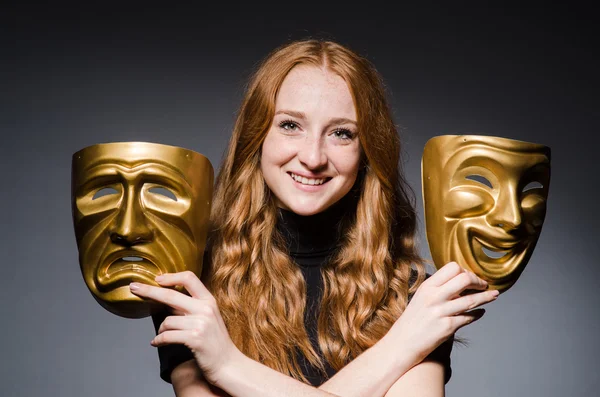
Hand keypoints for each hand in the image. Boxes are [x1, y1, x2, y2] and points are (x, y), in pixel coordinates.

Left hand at [129, 271, 241, 386]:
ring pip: (167, 320)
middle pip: (171, 295)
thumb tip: (165, 298)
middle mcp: (205, 309)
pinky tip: (156, 343)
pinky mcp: (195, 339)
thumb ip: (190, 307)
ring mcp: (201, 324)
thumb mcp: (207, 318)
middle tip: (134, 287)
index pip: (189, 278)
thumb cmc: (215, 342)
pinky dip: (158, 340)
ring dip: (160, 330)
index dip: (171, 277)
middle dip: (149, 291)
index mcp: (209, 300)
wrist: (228, 364)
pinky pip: (167, 336)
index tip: (157, 278)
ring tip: (161, 336)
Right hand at [388, 262, 498, 361]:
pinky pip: (468, 317)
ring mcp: (440, 312)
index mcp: (427, 286)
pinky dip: (478, 314)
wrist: (402, 343)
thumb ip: (438, 289)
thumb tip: (461, 282)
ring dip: (486, 297)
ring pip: (471, 299)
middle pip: (464, 279)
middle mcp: (433, 297)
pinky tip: (481, 313)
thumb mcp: (421, 297)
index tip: (470, 278)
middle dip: (478, 281)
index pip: (452, 268)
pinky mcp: (447, 327)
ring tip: (494, 295)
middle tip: (483, 285)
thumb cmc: (412, 320)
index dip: (465, 271)